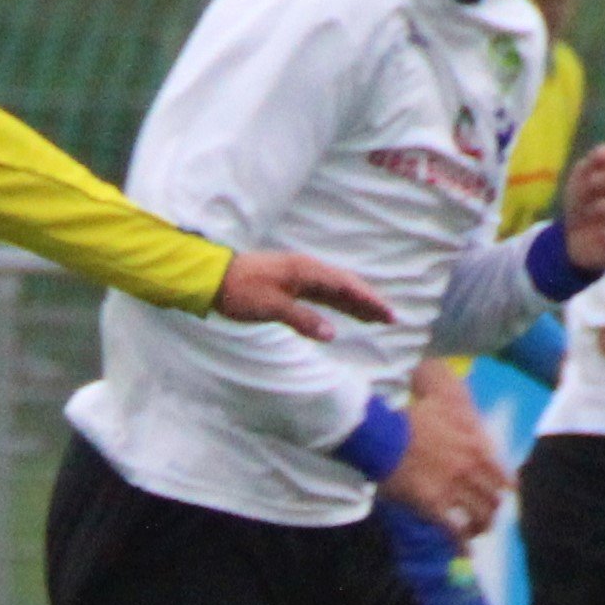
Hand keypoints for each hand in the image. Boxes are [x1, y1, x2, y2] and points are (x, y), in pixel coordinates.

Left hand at [214, 249, 394, 340]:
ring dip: (356, 304)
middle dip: (369, 302)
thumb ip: (302, 319)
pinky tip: (345, 314)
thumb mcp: (270, 307)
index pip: (346, 286)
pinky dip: (338, 304)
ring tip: (377, 318)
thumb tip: (331, 334)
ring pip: (335, 291)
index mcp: (305, 271)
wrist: (212, 279)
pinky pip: (322, 295)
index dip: (369, 300)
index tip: (388, 314)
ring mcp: (299, 277)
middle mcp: (306, 270)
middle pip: (346, 286)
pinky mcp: (290, 285)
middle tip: (392, 319)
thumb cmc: (239, 290)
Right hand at [381, 376, 509, 539]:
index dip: (505, 490)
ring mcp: (453, 489)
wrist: (382, 436)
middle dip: (490, 512)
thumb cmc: (407, 421)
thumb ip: (458, 417)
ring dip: (479, 528)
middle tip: (484, 518)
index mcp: (476, 448)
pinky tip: (463, 552)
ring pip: (479, 517)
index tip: (503, 497)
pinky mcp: (434, 506)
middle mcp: (470, 471)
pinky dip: (461, 545)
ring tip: (473, 534)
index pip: (504, 477)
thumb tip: (467, 416)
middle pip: (493, 500)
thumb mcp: (441, 410)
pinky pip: (455, 531)